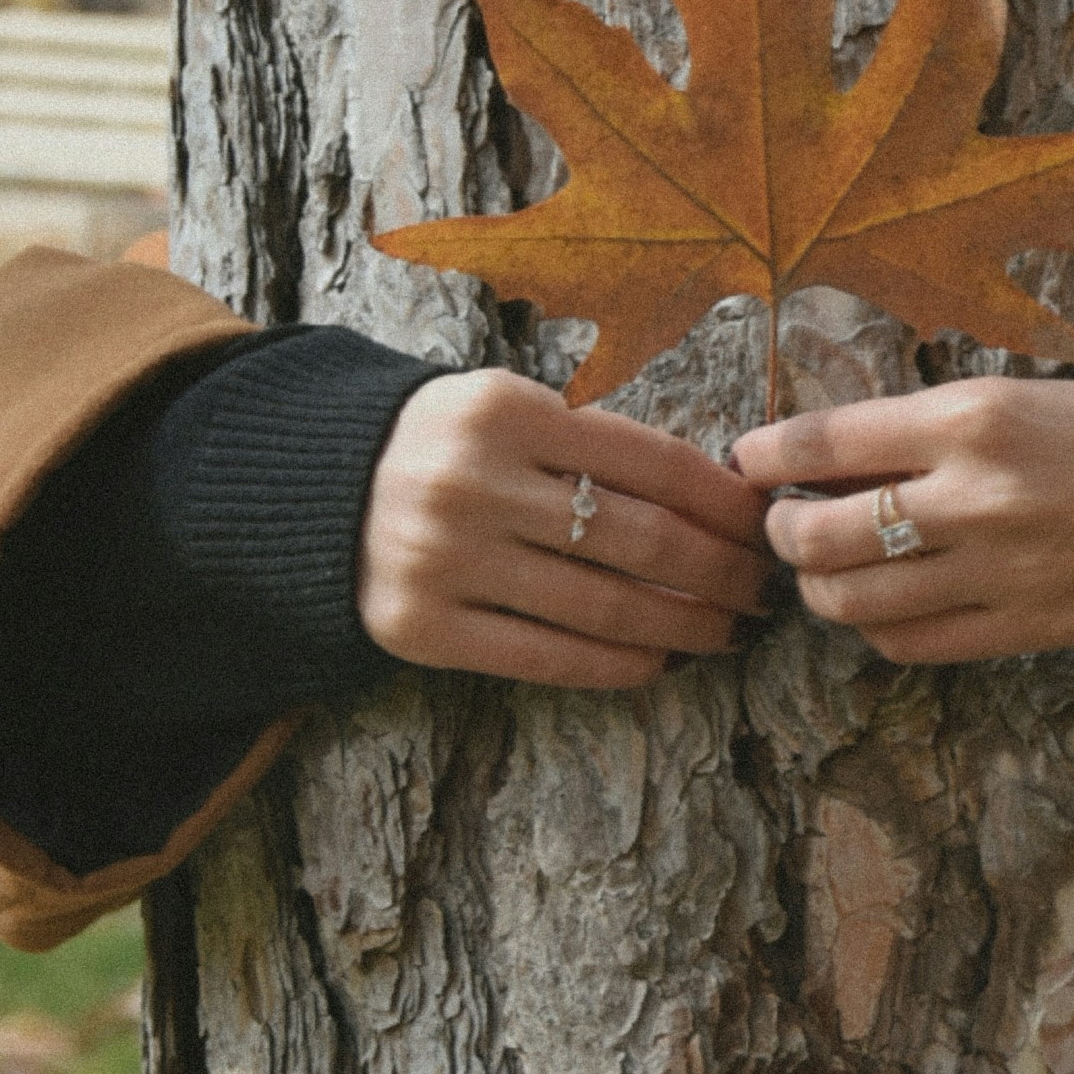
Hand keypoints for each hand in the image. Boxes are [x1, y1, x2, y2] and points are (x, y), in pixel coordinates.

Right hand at [359, 371, 770, 689]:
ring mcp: (444, 559)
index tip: (764, 528)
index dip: (725, 504)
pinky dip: (618, 664)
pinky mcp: (421, 627)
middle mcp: (474, 481)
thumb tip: (722, 497)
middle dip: (722, 572)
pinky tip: (658, 661)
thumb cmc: (445, 446)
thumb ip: (595, 441)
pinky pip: (547, 658)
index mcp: (508, 410)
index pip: (653, 461)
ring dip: (685, 627)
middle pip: (642, 540)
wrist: (309, 489)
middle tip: (762, 591)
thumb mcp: (508, 409)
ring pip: (604, 607)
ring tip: (725, 632)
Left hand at [732, 377, 1073, 666]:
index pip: (821, 443)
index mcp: (968, 418)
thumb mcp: (1002, 397)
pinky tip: (878, 603)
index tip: (749, 462)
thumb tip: (807, 460)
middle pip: (818, 536)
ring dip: (818, 588)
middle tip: (782, 524)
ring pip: (851, 601)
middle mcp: (974, 497)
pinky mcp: (1018, 629)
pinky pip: (907, 643)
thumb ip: (910, 432)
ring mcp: (996, 572)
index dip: (764, 457)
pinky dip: (873, 626)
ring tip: (823, 568)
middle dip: (779, 533)